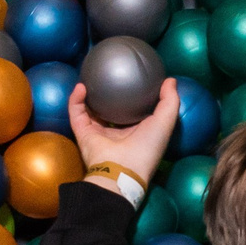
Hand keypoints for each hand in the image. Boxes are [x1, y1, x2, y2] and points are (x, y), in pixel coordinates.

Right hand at [66, 78, 179, 197]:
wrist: (122, 169)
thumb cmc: (147, 147)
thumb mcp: (165, 121)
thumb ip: (170, 101)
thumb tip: (170, 80)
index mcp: (136, 131)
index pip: (133, 111)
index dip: (133, 96)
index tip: (134, 78)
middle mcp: (116, 132)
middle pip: (110, 109)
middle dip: (109, 93)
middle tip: (109, 75)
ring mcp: (98, 133)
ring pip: (90, 109)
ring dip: (88, 93)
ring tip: (90, 76)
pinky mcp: (82, 133)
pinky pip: (76, 112)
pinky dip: (76, 99)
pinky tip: (81, 85)